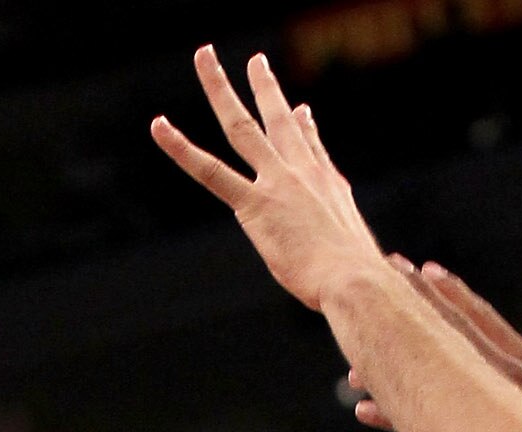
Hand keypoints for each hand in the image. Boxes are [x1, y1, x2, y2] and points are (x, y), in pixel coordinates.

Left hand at [151, 46, 381, 312]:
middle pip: (279, 121)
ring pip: (241, 127)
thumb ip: (356, 248)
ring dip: (219, 88)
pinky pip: (210, 171)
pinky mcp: (254, 206)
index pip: (311, 148)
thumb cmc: (362, 284)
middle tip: (256, 60)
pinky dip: (181, 148)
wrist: (356, 283)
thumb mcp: (360, 253)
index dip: (303, 127)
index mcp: (329, 188)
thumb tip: (359, 261)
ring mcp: (276, 185)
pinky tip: (159, 127)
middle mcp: (302, 175)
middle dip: (266, 86)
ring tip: (204, 56)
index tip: (300, 111)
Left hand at [349, 266, 521, 431]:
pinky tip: (364, 409)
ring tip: (356, 347)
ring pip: (431, 375)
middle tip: (380, 273)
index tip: (423, 270)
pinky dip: (394, 418)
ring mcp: (487, 410)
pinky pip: (426, 428)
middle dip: (414, 302)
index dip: (451, 293)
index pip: (481, 319)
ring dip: (393, 358)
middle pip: (449, 332)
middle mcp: (501, 379)